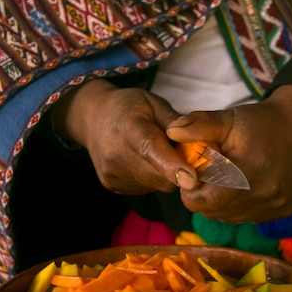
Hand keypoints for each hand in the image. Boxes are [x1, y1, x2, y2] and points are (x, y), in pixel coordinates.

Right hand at [51, 79, 198, 194]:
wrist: (93, 118)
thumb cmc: (130, 107)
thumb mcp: (154, 103)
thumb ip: (176, 122)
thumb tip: (198, 141)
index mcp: (130, 127)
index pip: (151, 149)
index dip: (172, 166)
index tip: (191, 179)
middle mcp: (116, 155)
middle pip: (160, 176)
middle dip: (178, 168)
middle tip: (177, 150)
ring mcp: (112, 173)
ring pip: (156, 185)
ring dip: (164, 174)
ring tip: (155, 152)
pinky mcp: (112, 185)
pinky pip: (146, 189)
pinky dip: (152, 178)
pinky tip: (143, 162)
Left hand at [166, 85, 291, 222]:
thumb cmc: (258, 122)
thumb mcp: (227, 118)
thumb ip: (198, 125)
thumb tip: (170, 131)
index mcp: (249, 170)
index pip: (203, 201)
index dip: (191, 189)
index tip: (195, 172)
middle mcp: (265, 193)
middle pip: (213, 211)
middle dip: (204, 195)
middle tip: (211, 172)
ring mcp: (275, 206)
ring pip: (228, 217)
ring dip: (221, 201)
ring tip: (228, 177)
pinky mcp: (283, 211)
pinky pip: (246, 217)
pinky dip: (238, 205)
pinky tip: (245, 185)